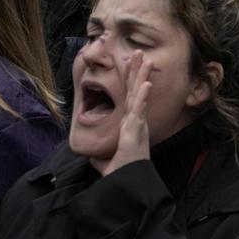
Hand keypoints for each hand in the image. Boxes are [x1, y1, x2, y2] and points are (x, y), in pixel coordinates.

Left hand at [92, 50, 152, 176]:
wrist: (126, 185)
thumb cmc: (120, 174)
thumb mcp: (104, 161)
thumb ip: (100, 155)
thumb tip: (93, 154)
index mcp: (129, 126)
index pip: (128, 98)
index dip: (130, 82)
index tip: (131, 66)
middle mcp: (135, 122)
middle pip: (135, 91)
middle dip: (137, 71)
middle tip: (139, 53)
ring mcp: (137, 125)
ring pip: (139, 95)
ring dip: (142, 76)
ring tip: (146, 59)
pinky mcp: (137, 131)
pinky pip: (140, 110)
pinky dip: (142, 96)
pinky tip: (145, 82)